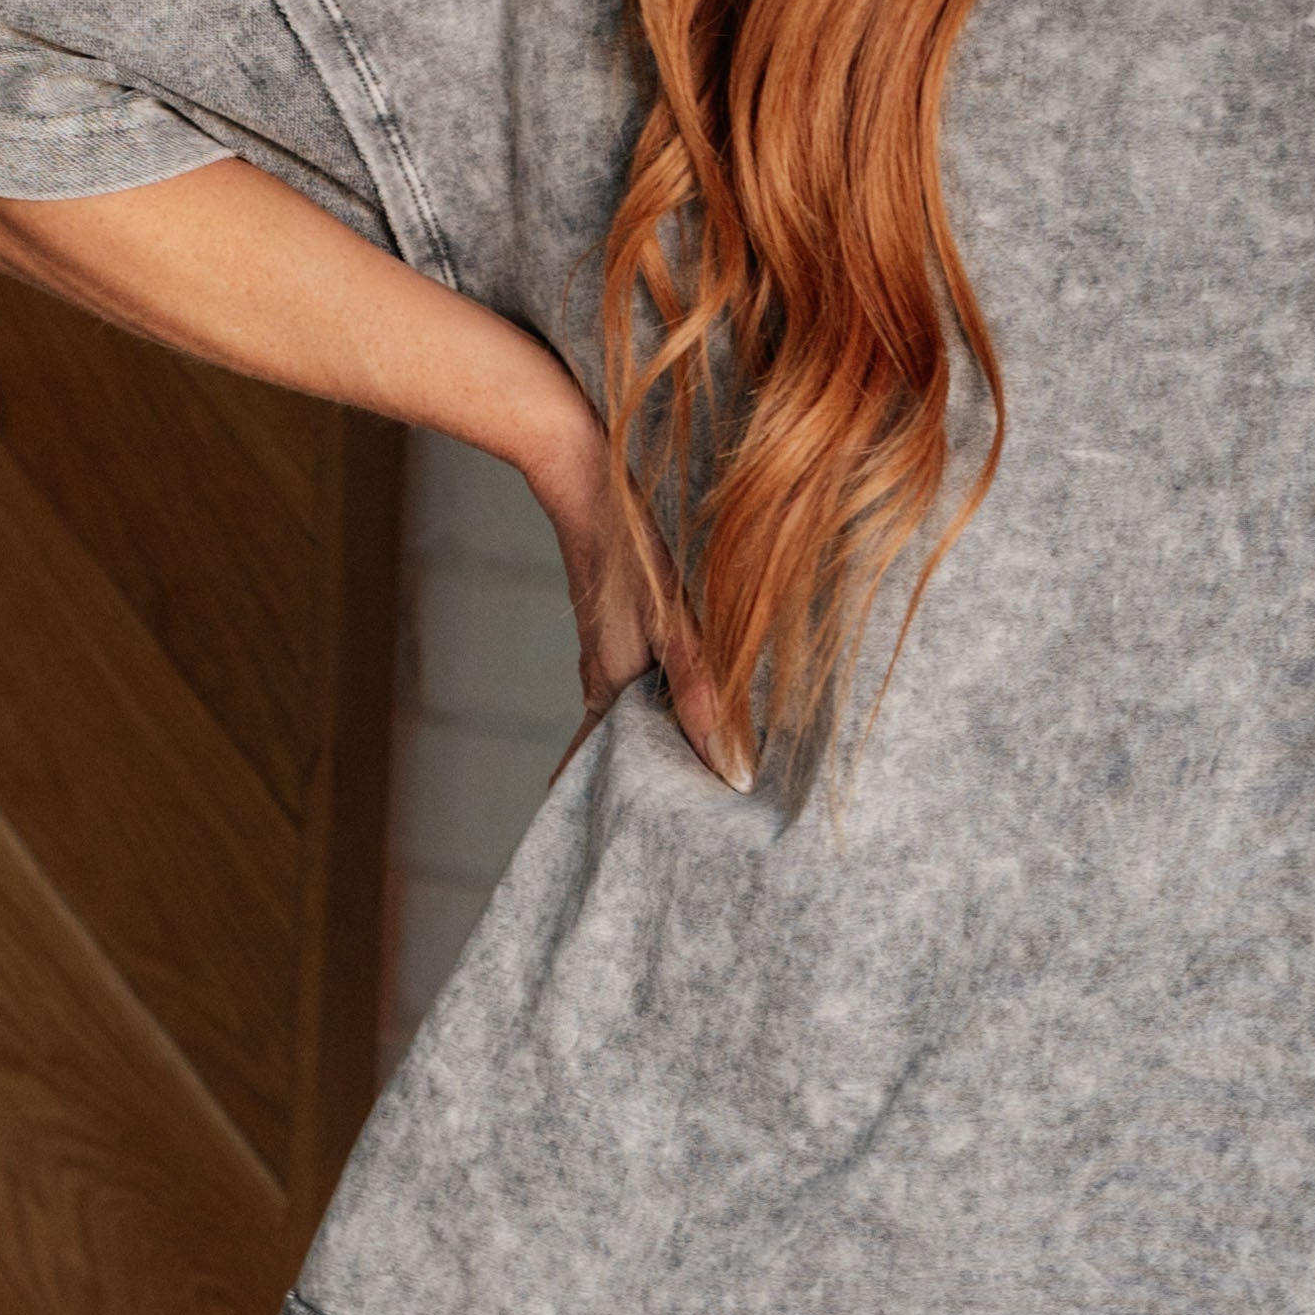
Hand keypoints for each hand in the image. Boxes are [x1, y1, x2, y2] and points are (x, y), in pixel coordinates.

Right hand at [522, 392, 739, 785]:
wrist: (580, 472)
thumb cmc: (629, 546)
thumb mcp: (678, 625)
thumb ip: (707, 696)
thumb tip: (734, 771)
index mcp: (610, 687)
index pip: (603, 767)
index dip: (618, 802)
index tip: (631, 842)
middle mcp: (603, 675)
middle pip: (622, 746)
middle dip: (642, 783)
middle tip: (679, 823)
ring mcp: (608, 649)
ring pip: (632, 713)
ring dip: (655, 743)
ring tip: (693, 775)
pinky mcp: (619, 624)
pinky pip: (639, 680)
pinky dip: (660, 704)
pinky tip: (687, 701)